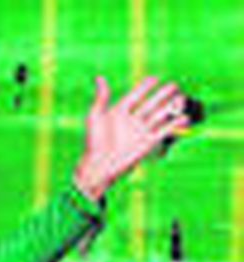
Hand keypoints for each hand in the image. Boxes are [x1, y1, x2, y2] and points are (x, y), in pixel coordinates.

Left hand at [73, 76, 190, 201]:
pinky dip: (174, 125)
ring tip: (182, 99)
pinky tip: (184, 118)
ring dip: (171, 107)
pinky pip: (164, 131)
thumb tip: (98, 77)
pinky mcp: (148, 143)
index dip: (144, 87)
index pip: (135, 96)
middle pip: (151, 104)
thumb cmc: (94, 143)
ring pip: (160, 115)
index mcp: (119, 112)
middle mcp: (132, 120)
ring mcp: (141, 131)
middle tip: (174, 86)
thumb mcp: (95, 118)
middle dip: (163, 95)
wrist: (99, 167)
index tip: (154, 79)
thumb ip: (101, 98)